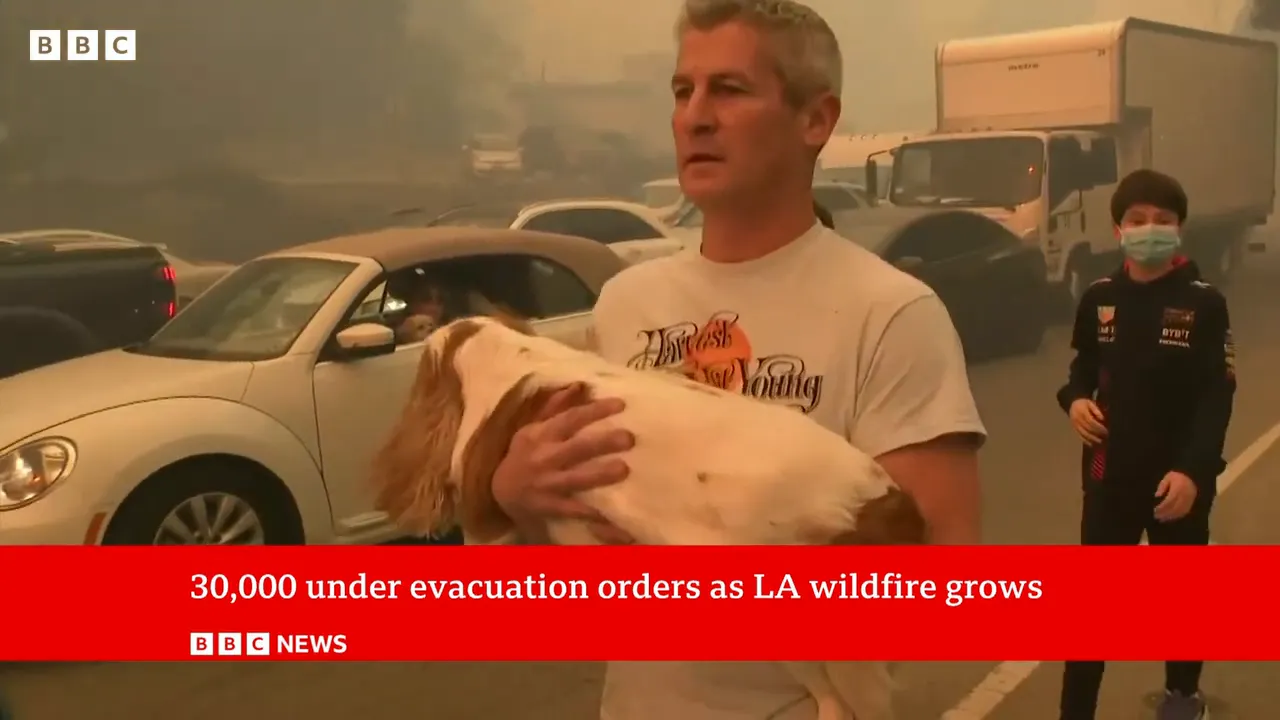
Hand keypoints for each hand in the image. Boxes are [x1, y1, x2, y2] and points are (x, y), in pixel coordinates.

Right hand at [491, 383, 634, 543]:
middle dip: (603, 442)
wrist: (501, 491)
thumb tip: (579, 385)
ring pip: (577, 479)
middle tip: (630, 438)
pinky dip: (589, 512)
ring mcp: (548, 483)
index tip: (621, 405)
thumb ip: (556, 407)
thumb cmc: (524, 454)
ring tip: (624, 469)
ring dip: (600, 474)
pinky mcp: (550, 506)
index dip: (595, 411)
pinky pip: (571, 509)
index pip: (571, 418)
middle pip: (578, 448)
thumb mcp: (533, 428)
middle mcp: (546, 457)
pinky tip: (608, 513)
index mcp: (543, 434)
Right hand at [1068, 399, 1106, 444]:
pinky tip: (1091, 444)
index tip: (1106, 430)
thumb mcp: (1090, 403)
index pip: (1091, 421)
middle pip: (1088, 428)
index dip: (1099, 427)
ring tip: (1100, 442)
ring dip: (1092, 439)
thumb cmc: (1083, 404)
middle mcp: (1077, 419)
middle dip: (1097, 433)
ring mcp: (1075, 425)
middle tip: (1106, 437)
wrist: (1071, 404)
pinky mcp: (1074, 428)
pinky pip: (1079, 436)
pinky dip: (1085, 441)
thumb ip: (1096, 410)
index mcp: (1082, 412)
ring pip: (1083, 433)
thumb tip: (1102, 419)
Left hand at [1154, 471, 1196, 521]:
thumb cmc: (1177, 477)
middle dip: (1165, 513)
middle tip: (1156, 517)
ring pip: (1179, 511)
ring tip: (1162, 519)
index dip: (1162, 507)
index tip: (1155, 510)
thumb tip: (1157, 495)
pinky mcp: (1191, 503)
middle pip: (1174, 507)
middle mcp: (1184, 496)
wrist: (1192, 476)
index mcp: (1178, 489)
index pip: (1169, 500)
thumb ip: (1162, 486)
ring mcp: (1189, 500)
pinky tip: (1170, 518)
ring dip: (1170, 516)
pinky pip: (1185, 511)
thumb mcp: (1168, 477)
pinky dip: (1177, 516)